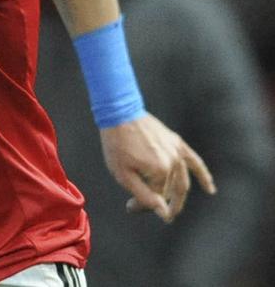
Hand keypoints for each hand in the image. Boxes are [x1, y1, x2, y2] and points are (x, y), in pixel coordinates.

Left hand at [100, 112, 215, 222]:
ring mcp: (177, 152)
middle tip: (145, 209)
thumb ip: (144, 195)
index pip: (157, 198)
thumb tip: (163, 213)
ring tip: (172, 210)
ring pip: (182, 181)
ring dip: (177, 197)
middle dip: (158, 203)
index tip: (130, 207)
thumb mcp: (123, 174)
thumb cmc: (117, 145)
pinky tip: (211, 189)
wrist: (119, 114)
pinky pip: (195, 162)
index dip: (143, 205)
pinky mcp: (177, 142)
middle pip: (169, 191)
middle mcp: (173, 162)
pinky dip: (203, 176)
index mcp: (160, 171)